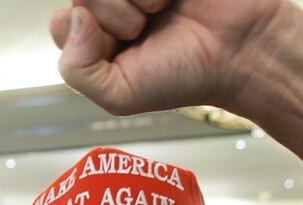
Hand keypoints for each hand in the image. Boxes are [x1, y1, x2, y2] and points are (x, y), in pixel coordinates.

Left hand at [50, 0, 286, 116]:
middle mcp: (112, 2)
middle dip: (114, 15)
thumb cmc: (186, 75)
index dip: (87, 36)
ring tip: (163, 10)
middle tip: (146, 29)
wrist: (242, 51)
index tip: (122, 48)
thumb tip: (73, 17)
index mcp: (95, 36)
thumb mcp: (120, 96)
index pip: (60, 22)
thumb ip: (77, 70)